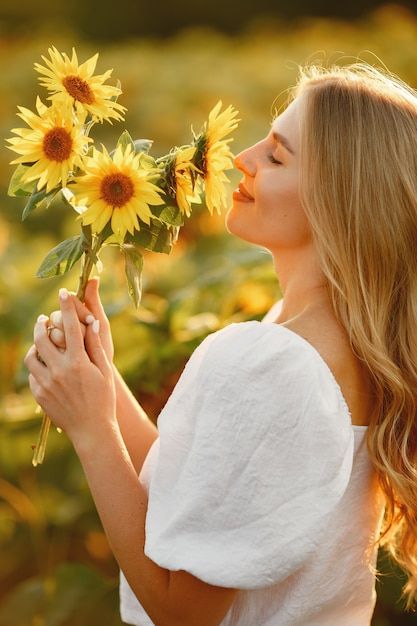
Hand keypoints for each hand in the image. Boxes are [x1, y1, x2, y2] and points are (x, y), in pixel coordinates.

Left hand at [24, 288, 116, 447]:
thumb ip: (95, 346)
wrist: (91, 430)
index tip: (64, 292)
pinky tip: (45, 365)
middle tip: (44, 318)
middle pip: (43, 337)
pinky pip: (32, 374)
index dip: (67, 306)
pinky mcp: (39, 394)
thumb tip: (91, 322)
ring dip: (35, 344)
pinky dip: (37, 365)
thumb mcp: (104, 371)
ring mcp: (47, 383)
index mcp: (79, 362)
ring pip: (31, 354)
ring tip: (42, 341)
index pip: (71, 326)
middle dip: (42, 323)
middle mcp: (60, 370)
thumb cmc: (103, 399)